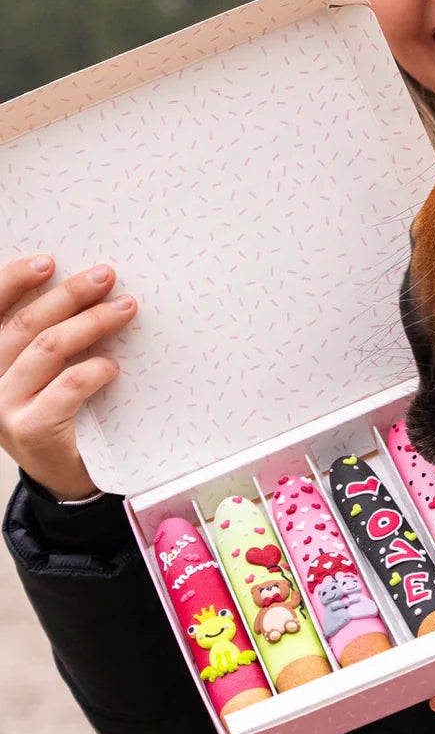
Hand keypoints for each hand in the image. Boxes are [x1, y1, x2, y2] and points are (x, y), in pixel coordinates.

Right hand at [0, 256, 136, 500]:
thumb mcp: (44, 367)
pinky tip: (112, 367)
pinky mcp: (30, 430)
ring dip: (91, 322)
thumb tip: (86, 282)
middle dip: (69, 294)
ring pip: (48, 348)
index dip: (13, 279)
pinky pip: (67, 387)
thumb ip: (47, 332)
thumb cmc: (59, 408)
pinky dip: (94, 370)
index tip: (48, 261)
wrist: (63, 472)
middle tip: (105, 276)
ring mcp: (4, 406)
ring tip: (124, 308)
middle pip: (26, 323)